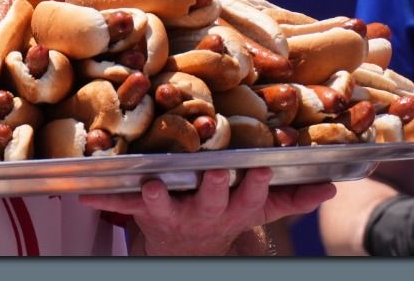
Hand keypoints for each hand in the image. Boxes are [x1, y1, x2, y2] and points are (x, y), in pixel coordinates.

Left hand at [80, 167, 334, 254]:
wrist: (185, 248)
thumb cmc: (223, 212)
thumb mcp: (257, 209)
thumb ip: (291, 198)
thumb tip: (330, 186)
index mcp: (233, 207)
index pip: (251, 196)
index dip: (256, 185)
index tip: (261, 167)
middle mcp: (203, 212)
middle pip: (211, 200)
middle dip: (214, 187)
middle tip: (215, 171)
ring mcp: (171, 212)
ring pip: (165, 205)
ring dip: (158, 195)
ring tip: (151, 184)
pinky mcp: (140, 211)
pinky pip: (120, 204)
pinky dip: (103, 198)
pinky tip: (83, 193)